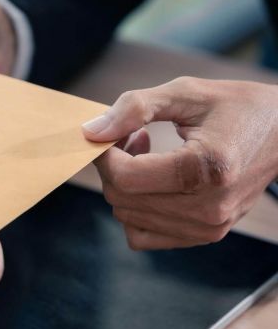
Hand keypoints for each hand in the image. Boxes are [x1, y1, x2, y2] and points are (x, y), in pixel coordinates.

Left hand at [82, 77, 277, 249]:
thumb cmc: (237, 107)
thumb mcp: (187, 92)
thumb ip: (135, 108)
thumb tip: (90, 132)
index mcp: (208, 168)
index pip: (125, 177)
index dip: (105, 153)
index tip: (114, 131)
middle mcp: (210, 206)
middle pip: (122, 198)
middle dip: (113, 165)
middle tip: (134, 135)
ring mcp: (209, 226)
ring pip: (127, 216)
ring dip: (124, 185)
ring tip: (148, 153)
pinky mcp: (205, 235)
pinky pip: (142, 235)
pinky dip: (135, 209)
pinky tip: (152, 181)